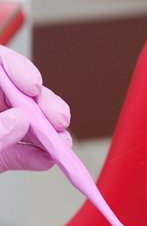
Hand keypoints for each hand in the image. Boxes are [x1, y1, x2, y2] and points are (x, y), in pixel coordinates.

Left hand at [0, 44, 71, 172]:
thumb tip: (21, 121)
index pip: (0, 65)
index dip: (18, 69)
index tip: (33, 85)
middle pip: (21, 94)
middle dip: (45, 105)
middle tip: (58, 119)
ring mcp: (0, 131)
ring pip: (28, 123)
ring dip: (50, 133)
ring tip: (61, 144)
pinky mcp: (2, 157)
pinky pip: (23, 153)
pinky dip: (38, 158)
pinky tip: (47, 160)